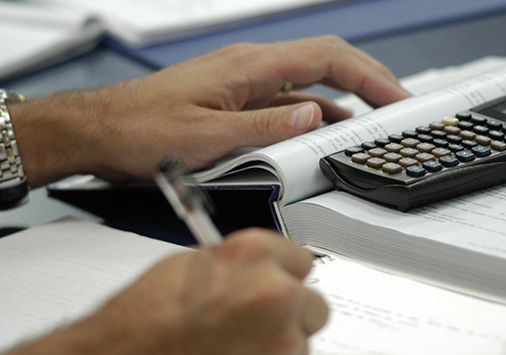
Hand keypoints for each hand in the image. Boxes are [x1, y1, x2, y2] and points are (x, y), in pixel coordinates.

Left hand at [12, 36, 410, 185]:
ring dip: (347, 97)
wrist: (100, 132)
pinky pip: (289, 100)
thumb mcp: (208, 138)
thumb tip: (314, 115)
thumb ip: (266, 127)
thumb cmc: (141, 131)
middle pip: (326, 61)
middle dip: (368, 79)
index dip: (368, 75)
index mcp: (250, 67)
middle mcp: (251, 68)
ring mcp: (246, 83)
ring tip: (375, 118)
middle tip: (397, 102)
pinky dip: (318, 111)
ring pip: (310, 81)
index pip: (326, 57)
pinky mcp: (238, 101)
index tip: (395, 96)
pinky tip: (330, 128)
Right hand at [98, 228, 328, 354]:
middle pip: (315, 302)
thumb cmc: (143, 317)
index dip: (285, 274)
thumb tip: (261, 269)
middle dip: (292, 311)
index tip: (278, 282)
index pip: (302, 259)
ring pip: (302, 340)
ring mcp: (279, 338)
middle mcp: (275, 292)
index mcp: (254, 254)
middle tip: (259, 319)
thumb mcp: (190, 263)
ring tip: (235, 344)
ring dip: (279, 342)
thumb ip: (240, 263)